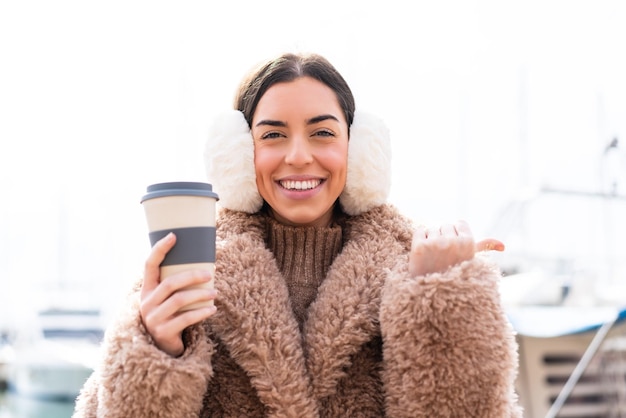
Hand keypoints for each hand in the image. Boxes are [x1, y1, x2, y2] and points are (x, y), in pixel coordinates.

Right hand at [140, 233, 217, 356]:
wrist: (163, 349)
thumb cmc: (170, 316)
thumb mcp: (167, 300)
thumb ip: (175, 285)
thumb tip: (203, 263)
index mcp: (147, 290)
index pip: (149, 265)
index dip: (160, 249)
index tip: (174, 235)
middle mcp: (146, 303)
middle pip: (170, 283)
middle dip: (192, 276)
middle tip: (210, 274)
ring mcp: (153, 319)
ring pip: (179, 300)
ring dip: (200, 294)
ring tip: (215, 293)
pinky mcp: (163, 333)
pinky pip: (186, 319)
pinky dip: (202, 313)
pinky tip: (212, 309)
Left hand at [408, 220, 503, 277]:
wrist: (431, 293)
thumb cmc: (454, 275)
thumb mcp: (471, 261)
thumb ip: (485, 248)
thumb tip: (503, 245)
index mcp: (468, 243)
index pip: (460, 223)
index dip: (457, 235)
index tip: (455, 249)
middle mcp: (452, 241)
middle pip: (446, 226)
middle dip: (444, 237)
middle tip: (444, 256)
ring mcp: (434, 243)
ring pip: (433, 228)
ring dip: (432, 239)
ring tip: (434, 256)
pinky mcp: (419, 246)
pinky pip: (420, 231)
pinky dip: (420, 239)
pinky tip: (423, 254)